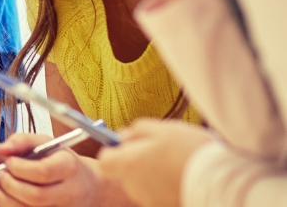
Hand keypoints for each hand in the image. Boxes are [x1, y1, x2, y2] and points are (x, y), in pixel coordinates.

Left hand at [0, 133, 99, 206]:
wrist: (88, 187)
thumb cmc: (62, 162)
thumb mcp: (47, 143)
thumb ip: (22, 141)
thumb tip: (2, 149)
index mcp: (69, 168)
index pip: (42, 171)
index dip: (18, 167)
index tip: (7, 162)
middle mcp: (69, 193)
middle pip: (35, 196)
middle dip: (9, 184)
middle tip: (0, 175)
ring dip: (5, 199)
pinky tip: (7, 197)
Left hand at [99, 119, 213, 206]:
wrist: (223, 182)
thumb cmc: (190, 151)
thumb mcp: (162, 129)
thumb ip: (135, 131)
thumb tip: (122, 136)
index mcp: (128, 165)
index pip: (104, 161)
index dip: (114, 151)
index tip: (128, 143)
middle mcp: (134, 187)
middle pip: (126, 172)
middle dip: (138, 161)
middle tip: (162, 150)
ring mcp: (150, 201)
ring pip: (144, 183)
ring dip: (155, 173)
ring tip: (179, 162)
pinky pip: (160, 193)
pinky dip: (168, 185)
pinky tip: (185, 176)